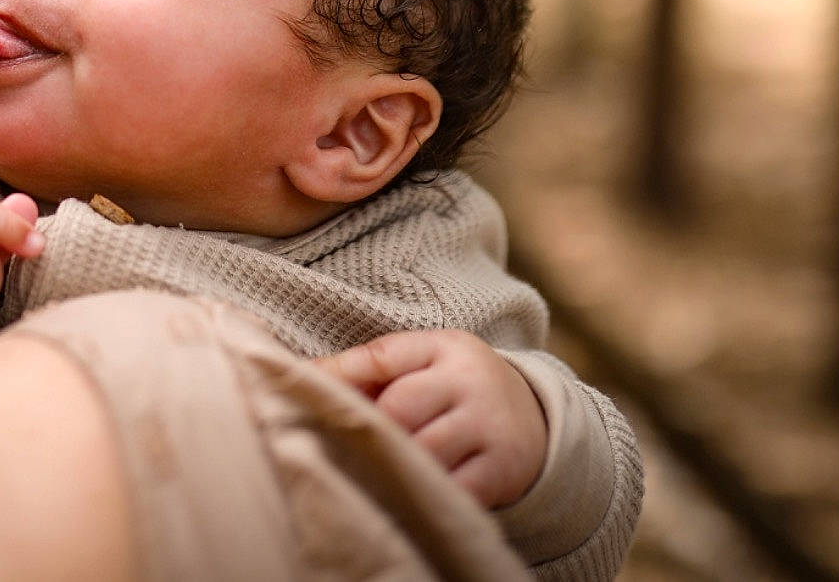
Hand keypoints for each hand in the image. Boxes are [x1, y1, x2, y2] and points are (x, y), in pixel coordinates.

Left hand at [317, 329, 547, 508]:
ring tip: (374, 470)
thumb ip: (370, 368)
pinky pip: (451, 487)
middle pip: (398, 408)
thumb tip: (301, 376)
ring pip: (422, 450)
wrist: (536, 418)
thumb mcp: (425, 362)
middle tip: (347, 444)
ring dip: (394, 464)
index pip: (382, 356)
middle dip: (371, 430)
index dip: (338, 376)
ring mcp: (488, 426)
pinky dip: (426, 492)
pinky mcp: (501, 469)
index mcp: (444, 347)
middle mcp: (469, 381)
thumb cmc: (457, 388)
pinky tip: (412, 492)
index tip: (302, 393)